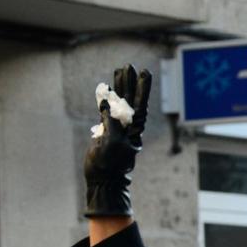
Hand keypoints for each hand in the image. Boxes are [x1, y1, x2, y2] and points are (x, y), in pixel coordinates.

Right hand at [84, 64, 151, 218]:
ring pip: (119, 103)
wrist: (103, 180)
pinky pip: (107, 111)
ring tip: (118, 71)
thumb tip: (106, 105)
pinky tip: (104, 89)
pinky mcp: (106, 131)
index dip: (142, 88)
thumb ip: (111, 123)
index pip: (140, 104)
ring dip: (118, 88)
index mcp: (135, 129)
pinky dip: (105, 100)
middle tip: (129, 66)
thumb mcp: (113, 143)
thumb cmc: (111, 165)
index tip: (144, 72)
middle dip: (129, 83)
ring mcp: (117, 128)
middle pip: (130, 100)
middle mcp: (128, 126)